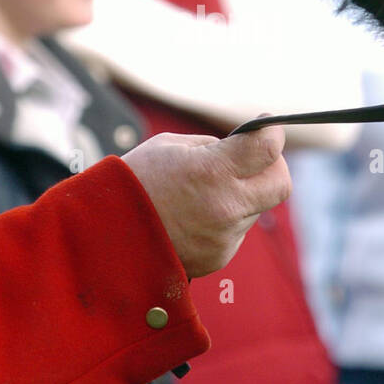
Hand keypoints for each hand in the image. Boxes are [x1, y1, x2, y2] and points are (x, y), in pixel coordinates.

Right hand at [121, 126, 290, 277]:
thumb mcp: (171, 147)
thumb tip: (246, 148)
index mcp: (212, 171)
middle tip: (254, 159)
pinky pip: (236, 230)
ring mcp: (224, 237)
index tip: (267, 126)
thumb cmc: (134, 181)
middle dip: (273, 167)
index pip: (268, 149)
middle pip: (280, 184)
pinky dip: (224, 219)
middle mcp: (225, 208)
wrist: (103, 234)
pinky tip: (193, 216)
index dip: (273, 132)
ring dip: (242, 195)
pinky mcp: (219, 257)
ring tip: (201, 192)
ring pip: (255, 207)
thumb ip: (216, 147)